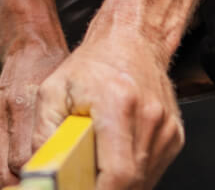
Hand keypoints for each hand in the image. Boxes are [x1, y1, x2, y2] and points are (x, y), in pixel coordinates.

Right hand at [0, 43, 68, 188]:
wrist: (28, 50)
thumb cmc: (51, 72)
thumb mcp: (63, 98)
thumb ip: (58, 134)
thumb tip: (60, 168)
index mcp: (22, 106)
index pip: (22, 161)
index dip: (35, 179)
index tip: (48, 182)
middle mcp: (1, 114)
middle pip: (3, 172)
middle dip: (19, 186)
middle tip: (38, 186)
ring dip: (9, 182)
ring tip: (29, 185)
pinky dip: (3, 168)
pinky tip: (18, 170)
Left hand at [33, 34, 182, 189]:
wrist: (131, 40)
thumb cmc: (92, 64)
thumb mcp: (52, 92)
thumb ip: (44, 135)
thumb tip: (41, 172)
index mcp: (118, 104)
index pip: (119, 173)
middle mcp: (149, 117)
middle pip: (132, 182)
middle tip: (81, 184)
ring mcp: (166, 128)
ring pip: (143, 181)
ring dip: (118, 186)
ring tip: (95, 171)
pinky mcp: (173, 135)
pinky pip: (152, 171)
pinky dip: (132, 176)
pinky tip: (114, 161)